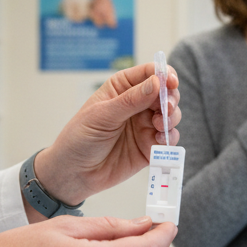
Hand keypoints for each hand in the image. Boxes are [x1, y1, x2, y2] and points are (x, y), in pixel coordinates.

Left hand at [33, 62, 181, 210]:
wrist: (75, 173)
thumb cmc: (81, 138)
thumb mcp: (102, 115)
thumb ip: (131, 100)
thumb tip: (157, 82)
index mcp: (123, 87)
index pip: (149, 73)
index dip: (164, 74)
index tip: (171, 83)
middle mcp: (137, 103)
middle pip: (166, 92)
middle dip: (170, 98)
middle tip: (167, 109)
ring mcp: (145, 125)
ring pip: (171, 114)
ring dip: (172, 118)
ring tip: (159, 126)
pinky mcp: (150, 145)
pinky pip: (169, 138)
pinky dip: (170, 137)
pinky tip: (160, 140)